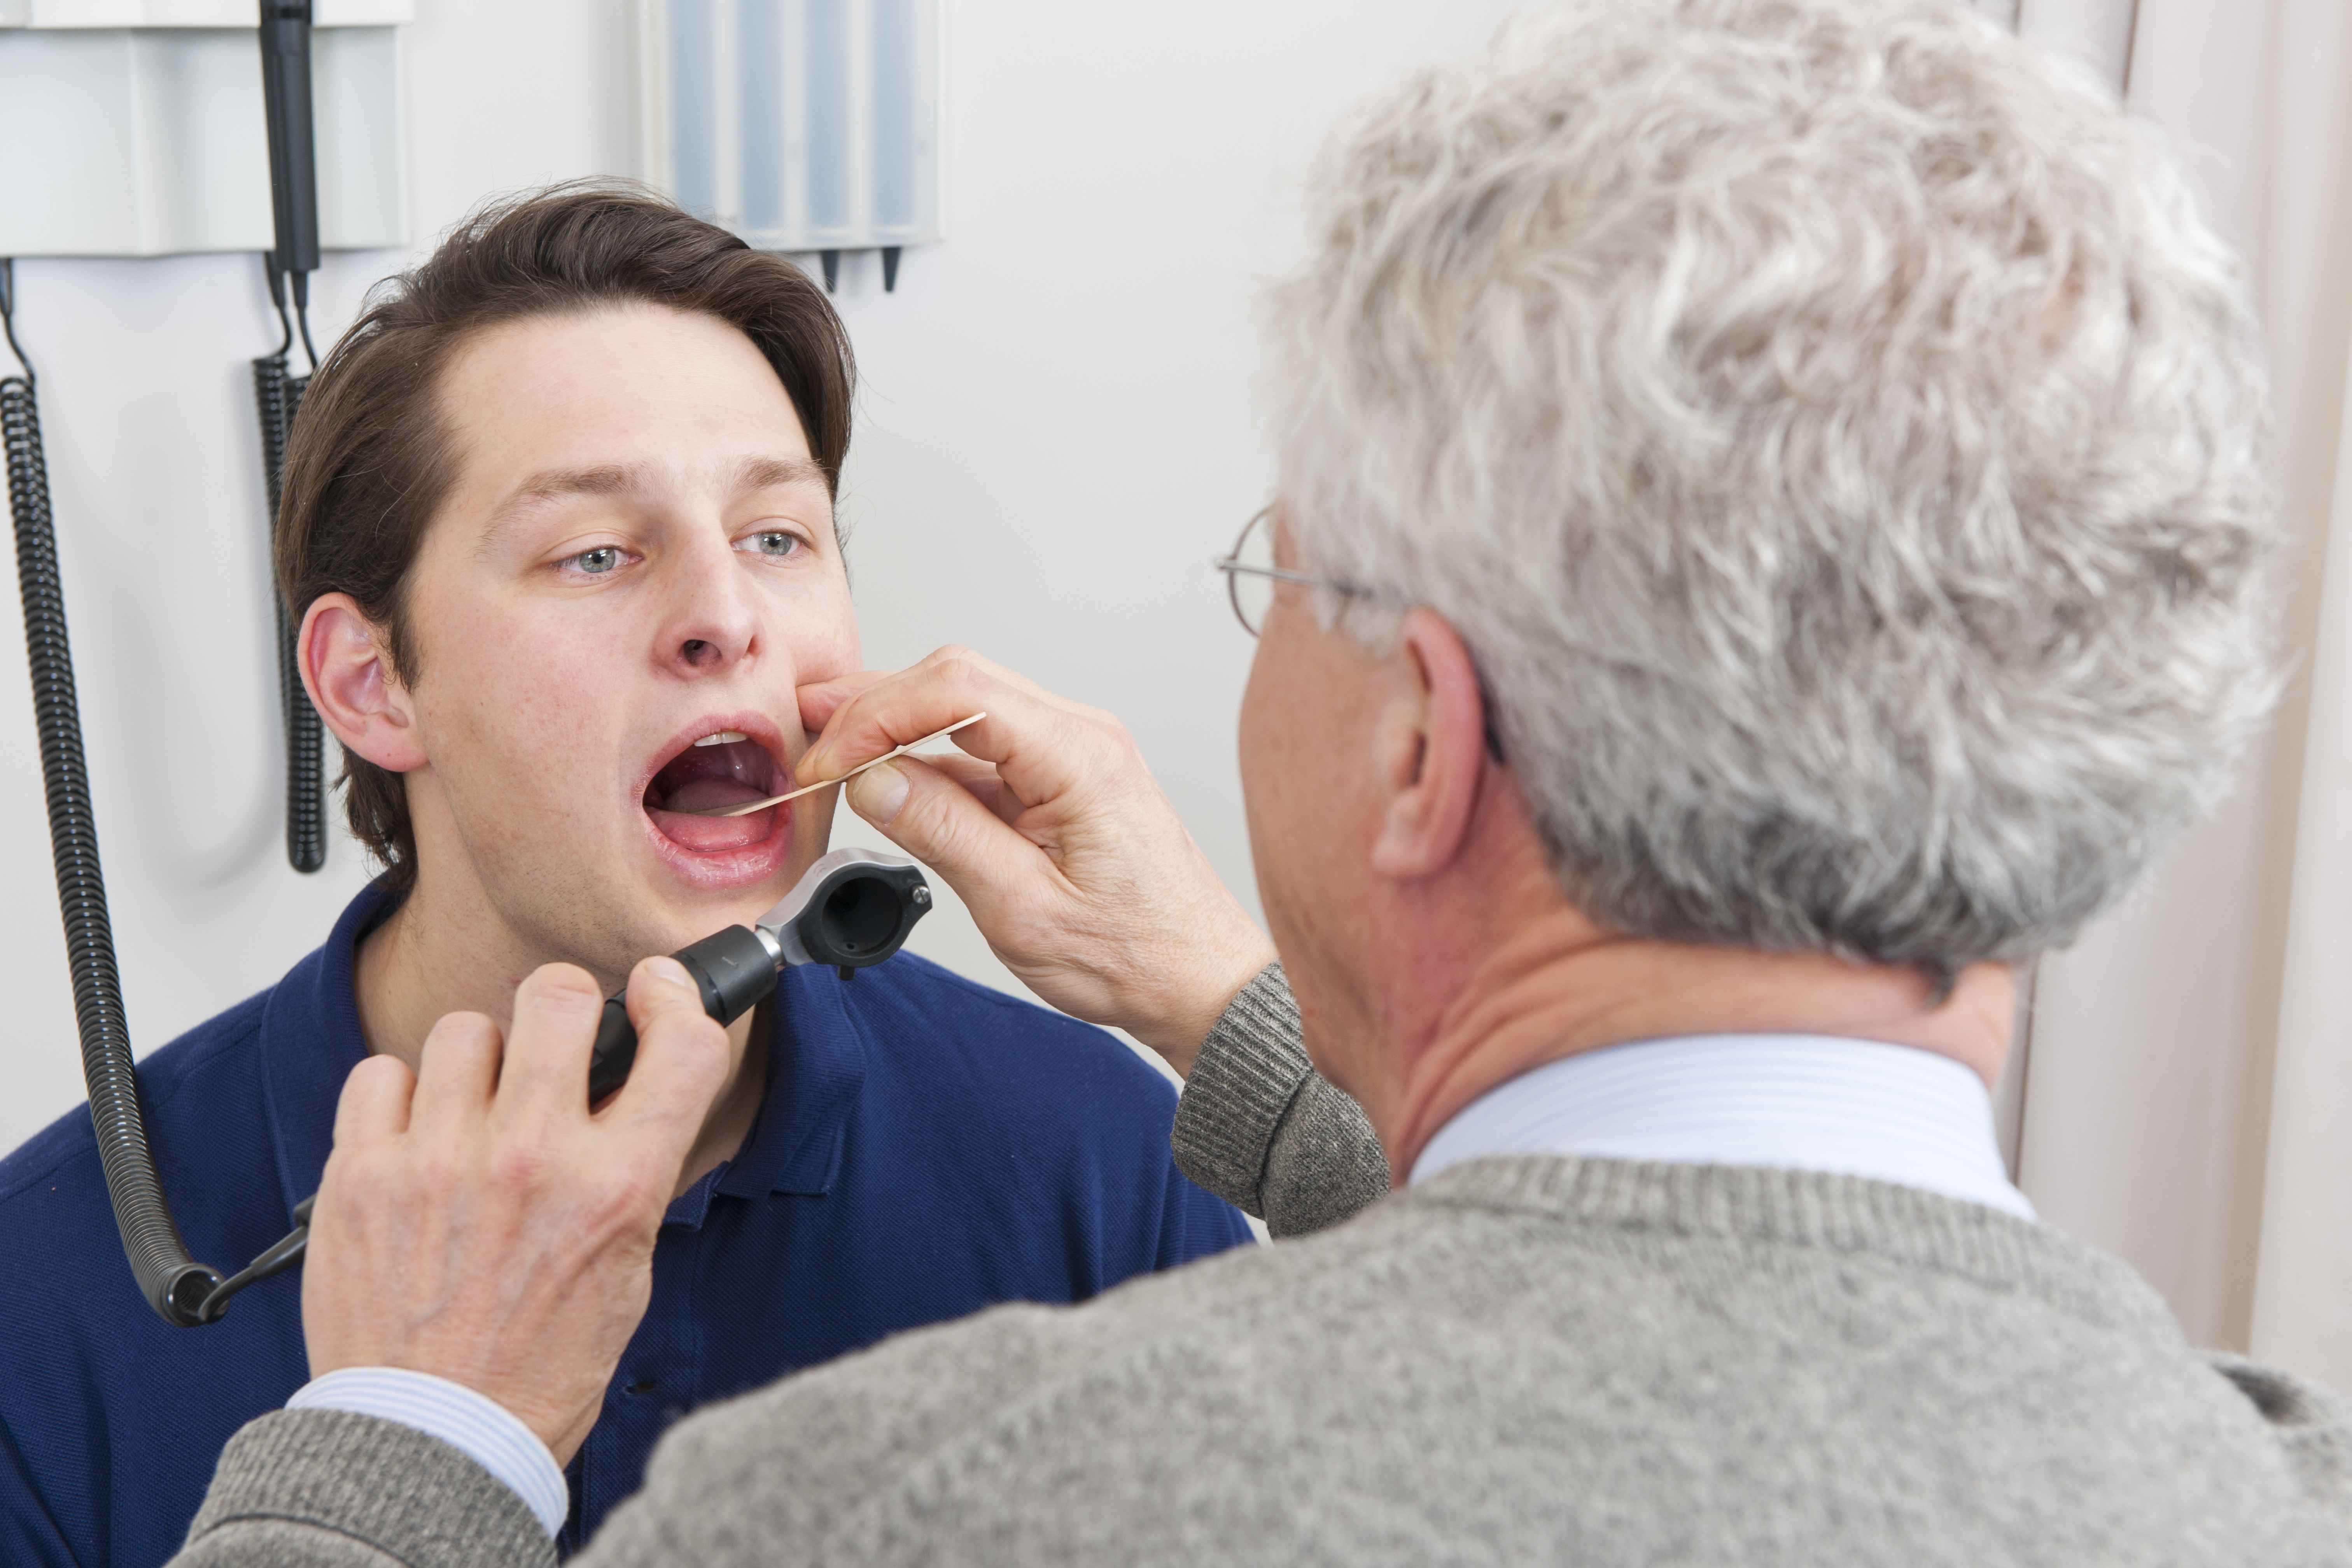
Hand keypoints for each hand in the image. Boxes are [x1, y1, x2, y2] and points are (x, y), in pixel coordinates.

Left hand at [302, 959, 731, 1463]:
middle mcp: (532, 1162)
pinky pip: (380, 1074)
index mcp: (615, 1190)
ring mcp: (440, 1163)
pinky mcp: (362, 1177)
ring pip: (465, 1029)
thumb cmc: (538, 1365)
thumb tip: (629, 1087)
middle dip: (564, 1007)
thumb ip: (632, 1170)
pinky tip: (418, 1137)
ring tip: (476, 1111)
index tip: (655, 993)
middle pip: (557, 996)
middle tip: (555, 1043)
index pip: (680, 1043)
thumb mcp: (627, 1267)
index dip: (674, 997)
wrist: (436, 1437)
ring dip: (480, 1060)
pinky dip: (401, 1096)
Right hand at [798, 647, 1275, 1073]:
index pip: (959, 690)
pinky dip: (924, 757)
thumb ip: (946, 835)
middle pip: (957, 680)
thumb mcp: (1025, 909)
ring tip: (829, 751)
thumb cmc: (1136, 957)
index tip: (829, 760)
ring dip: (894, 725)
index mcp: (1080, 757)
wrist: (1199, 983)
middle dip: (874, 704)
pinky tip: (882, 779)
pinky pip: (981, 747)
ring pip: (965, 707)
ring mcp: (1071, 754)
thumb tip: (872, 779)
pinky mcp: (1059, 779)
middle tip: (807, 738)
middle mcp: (1080, 737)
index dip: (879, 714)